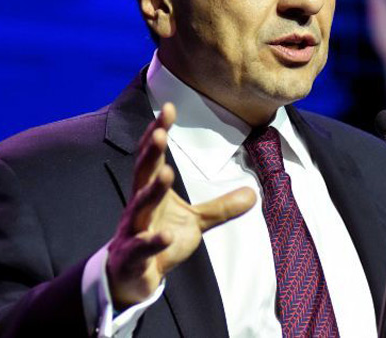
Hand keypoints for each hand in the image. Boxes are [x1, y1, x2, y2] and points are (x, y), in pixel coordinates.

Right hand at [106, 103, 255, 307]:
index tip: (169, 108)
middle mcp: (139, 206)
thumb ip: (220, 207)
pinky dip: (152, 241)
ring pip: (139, 207)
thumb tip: (253, 194)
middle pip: (142, 174)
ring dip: (151, 191)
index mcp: (151, 191)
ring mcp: (133, 230)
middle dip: (151, 153)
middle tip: (161, 132)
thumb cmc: (160, 240)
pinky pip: (141, 247)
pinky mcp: (133, 256)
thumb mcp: (196, 222)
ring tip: (166, 174)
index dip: (158, 132)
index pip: (153, 156)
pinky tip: (165, 235)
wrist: (132, 277)